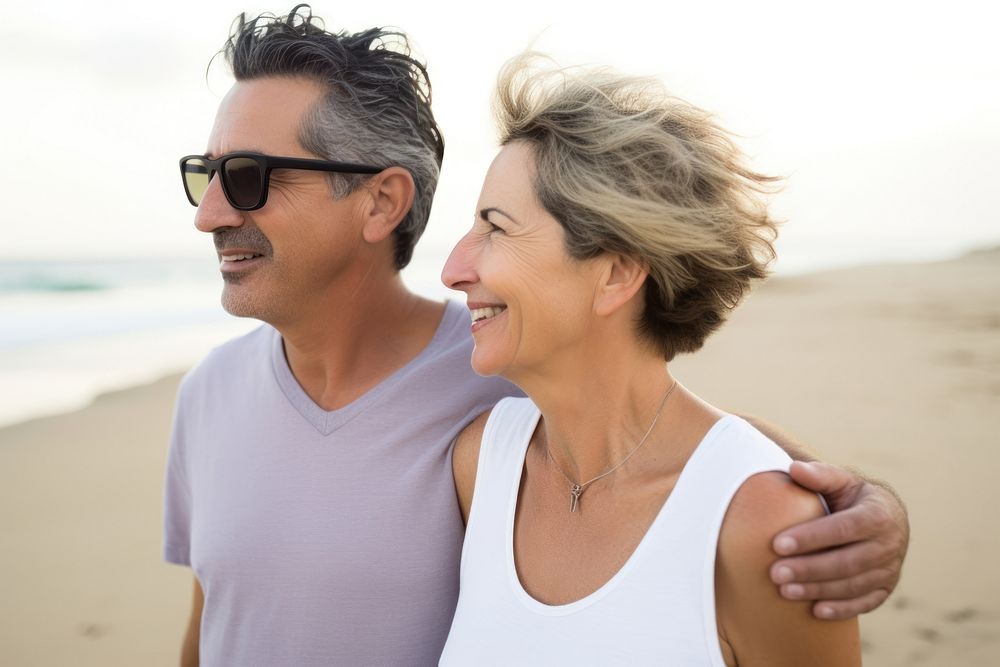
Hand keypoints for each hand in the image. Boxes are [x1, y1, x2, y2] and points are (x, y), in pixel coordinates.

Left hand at [769, 461, 908, 619]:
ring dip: (818, 590)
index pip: (842, 528)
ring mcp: (891, 569)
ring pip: (854, 585)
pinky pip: (866, 603)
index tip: (777, 544)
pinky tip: (816, 611)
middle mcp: (889, 544)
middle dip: (809, 569)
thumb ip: (819, 475)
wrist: (884, 517)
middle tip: (775, 573)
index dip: (811, 538)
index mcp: (878, 514)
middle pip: (847, 561)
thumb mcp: (841, 481)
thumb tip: (793, 468)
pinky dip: (842, 609)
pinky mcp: (886, 588)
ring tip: (784, 591)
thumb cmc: (852, 497)